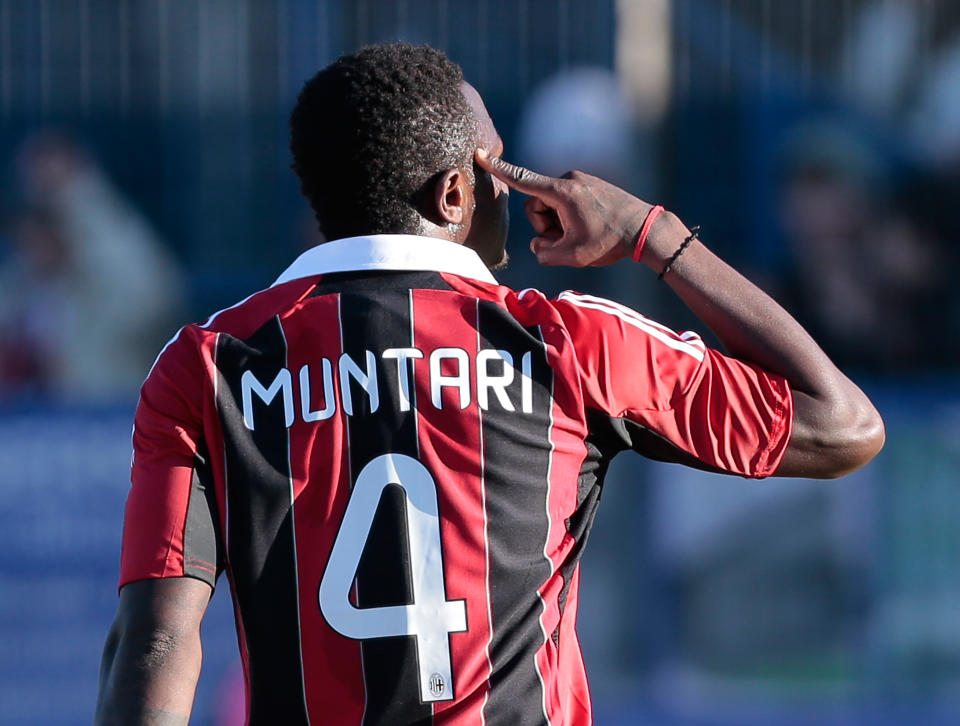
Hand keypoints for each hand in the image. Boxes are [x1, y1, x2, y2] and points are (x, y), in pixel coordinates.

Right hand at [475, 149, 655, 266]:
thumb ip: (544, 253)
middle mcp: (568, 180)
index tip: (480, 154)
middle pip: (537, 206)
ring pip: (552, 206)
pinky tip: (592, 228)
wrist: (645, 229)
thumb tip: (539, 245)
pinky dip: (572, 219)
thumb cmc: (609, 242)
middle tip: (569, 241)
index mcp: (561, 192)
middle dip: (546, 227)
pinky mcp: (589, 186)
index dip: (499, 170)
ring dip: (559, 225)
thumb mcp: (572, 256)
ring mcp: (580, 181)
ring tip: (583, 235)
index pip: (521, 180)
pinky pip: (567, 203)